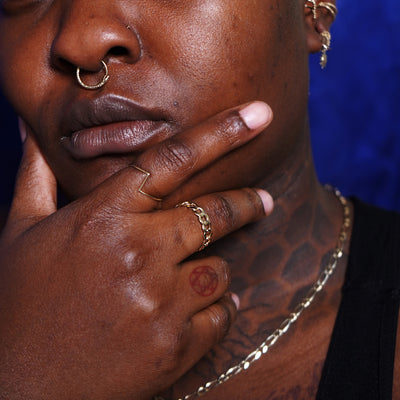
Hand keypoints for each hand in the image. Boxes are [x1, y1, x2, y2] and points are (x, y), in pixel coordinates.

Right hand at [0, 102, 272, 399]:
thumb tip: (34, 129)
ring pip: (221, 269)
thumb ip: (37, 176)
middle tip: (263, 200)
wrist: (16, 387)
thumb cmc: (18, 303)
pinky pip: (220, 315)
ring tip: (191, 277)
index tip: (260, 113)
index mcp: (102, 217)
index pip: (172, 160)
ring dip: (213, 269)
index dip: (222, 132)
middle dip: (247, 204)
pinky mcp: (175, 346)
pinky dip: (213, 311)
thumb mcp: (21, 232)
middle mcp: (137, 252)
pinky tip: (188, 314)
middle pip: (216, 213)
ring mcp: (159, 302)